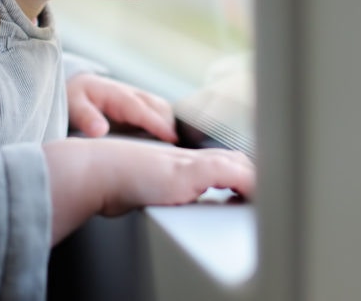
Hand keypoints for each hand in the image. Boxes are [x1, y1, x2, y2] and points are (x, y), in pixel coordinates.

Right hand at [43, 137, 255, 242]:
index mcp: (180, 161)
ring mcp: (188, 163)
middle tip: (267, 194)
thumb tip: (169, 202)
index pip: (221, 160)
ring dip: (256, 180)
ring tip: (267, 197)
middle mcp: (187, 158)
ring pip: (237, 163)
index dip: (241, 172)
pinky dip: (248, 182)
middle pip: (235, 159)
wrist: (93, 170)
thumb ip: (164, 191)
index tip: (253, 189)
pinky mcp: (187, 171)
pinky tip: (254, 194)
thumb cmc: (112, 181)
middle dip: (255, 176)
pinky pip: (230, 172)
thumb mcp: (145, 185)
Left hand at [66, 73, 176, 142]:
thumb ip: (86, 118)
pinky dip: (167, 128)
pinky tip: (167, 148)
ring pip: (164, 111)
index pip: (142, 110)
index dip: (158, 125)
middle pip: (161, 108)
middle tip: (177, 153)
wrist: (74, 87)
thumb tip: (99, 130)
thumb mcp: (74, 105)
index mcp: (117, 94)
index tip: (172, 139)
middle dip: (171, 127)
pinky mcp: (141, 108)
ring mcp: (139, 100)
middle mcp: (133, 95)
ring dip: (171, 127)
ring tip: (174, 152)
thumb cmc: (74, 97)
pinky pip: (160, 115)